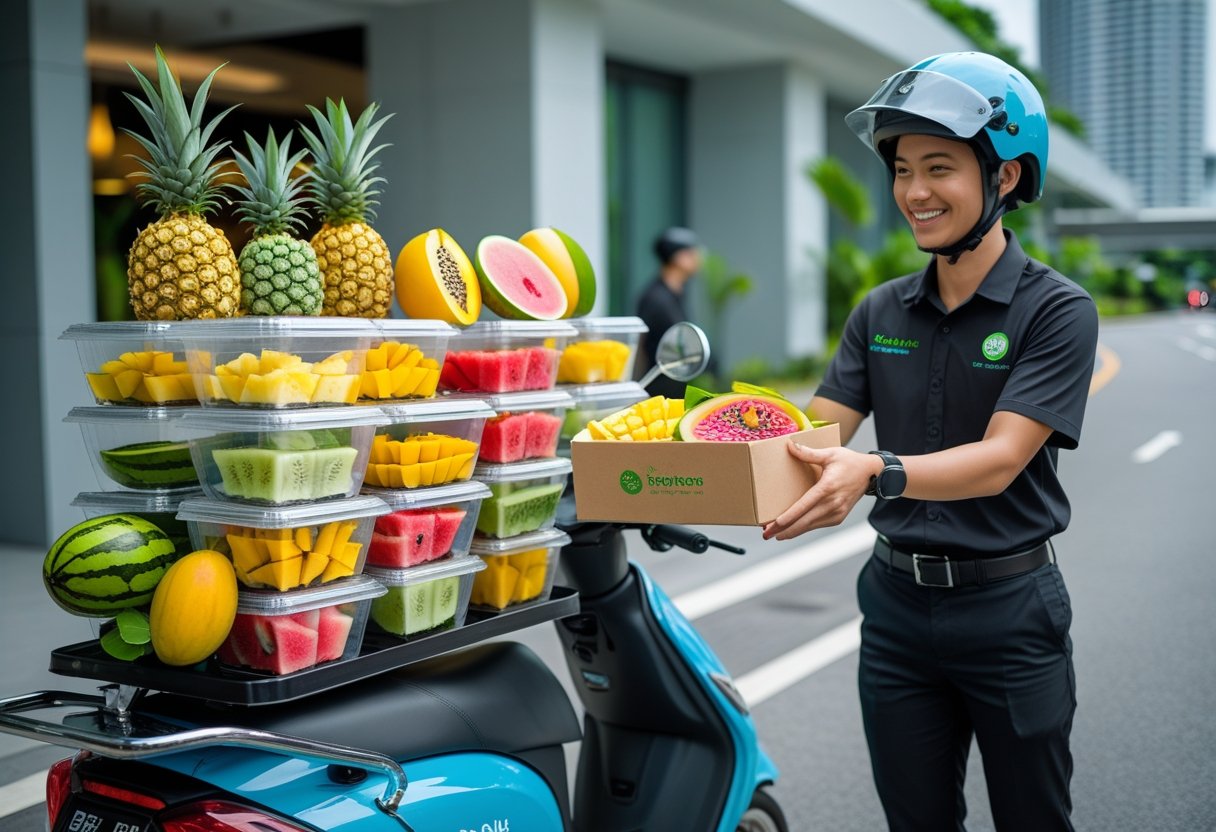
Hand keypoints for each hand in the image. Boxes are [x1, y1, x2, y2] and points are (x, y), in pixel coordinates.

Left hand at [761, 443, 877, 540]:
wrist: (872, 474)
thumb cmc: (850, 462)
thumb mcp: (830, 453)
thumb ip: (808, 453)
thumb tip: (790, 445)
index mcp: (827, 488)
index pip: (803, 506)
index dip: (788, 518)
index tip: (774, 525)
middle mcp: (832, 504)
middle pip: (803, 522)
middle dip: (783, 530)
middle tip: (766, 534)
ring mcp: (836, 513)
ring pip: (809, 526)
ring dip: (791, 531)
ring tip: (774, 534)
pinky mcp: (838, 518)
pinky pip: (817, 525)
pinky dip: (803, 528)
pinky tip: (791, 529)